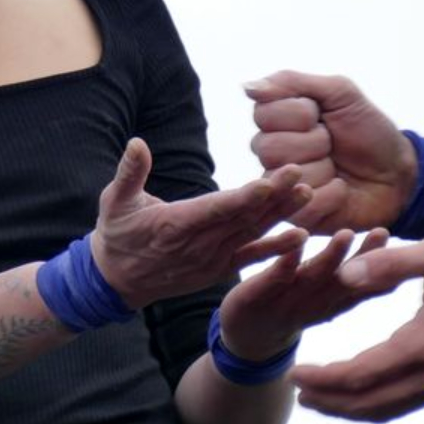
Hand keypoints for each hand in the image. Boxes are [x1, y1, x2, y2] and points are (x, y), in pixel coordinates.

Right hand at [92, 138, 309, 309]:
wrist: (116, 281)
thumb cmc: (116, 234)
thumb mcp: (114, 201)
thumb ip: (129, 172)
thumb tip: (137, 143)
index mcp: (174, 225)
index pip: (215, 210)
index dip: (242, 199)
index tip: (268, 183)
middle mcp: (199, 246)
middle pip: (242, 219)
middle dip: (272, 197)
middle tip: (299, 174)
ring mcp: (211, 260)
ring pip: (252, 233)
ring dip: (281, 215)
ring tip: (308, 194)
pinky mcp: (219, 268)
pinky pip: (252, 257)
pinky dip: (276, 248)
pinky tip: (302, 236)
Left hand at [217, 228, 390, 360]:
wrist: (244, 340)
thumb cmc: (292, 311)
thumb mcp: (325, 301)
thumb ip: (354, 287)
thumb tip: (395, 276)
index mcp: (330, 302)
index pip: (360, 284)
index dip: (381, 267)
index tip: (399, 244)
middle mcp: (312, 303)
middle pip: (342, 280)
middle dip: (363, 257)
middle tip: (383, 232)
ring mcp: (285, 301)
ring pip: (311, 279)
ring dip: (329, 258)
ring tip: (346, 234)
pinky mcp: (255, 297)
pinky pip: (273, 279)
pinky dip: (286, 262)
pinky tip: (297, 241)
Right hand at [244, 70, 416, 232]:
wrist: (399, 172)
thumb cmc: (369, 130)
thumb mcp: (340, 93)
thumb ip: (292, 83)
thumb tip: (246, 87)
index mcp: (278, 121)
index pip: (262, 113)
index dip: (299, 113)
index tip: (322, 114)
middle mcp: (273, 154)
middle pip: (268, 146)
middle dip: (314, 141)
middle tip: (332, 142)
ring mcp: (284, 187)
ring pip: (285, 175)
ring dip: (324, 166)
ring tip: (338, 166)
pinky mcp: (298, 216)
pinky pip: (303, 204)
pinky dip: (333, 193)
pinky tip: (342, 188)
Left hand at [289, 235, 423, 421]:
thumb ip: (392, 263)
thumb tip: (347, 272)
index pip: (362, 374)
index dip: (325, 378)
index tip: (297, 371)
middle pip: (368, 403)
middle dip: (329, 400)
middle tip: (297, 389)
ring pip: (386, 410)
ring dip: (349, 409)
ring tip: (318, 398)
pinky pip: (404, 404)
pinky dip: (374, 406)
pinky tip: (359, 395)